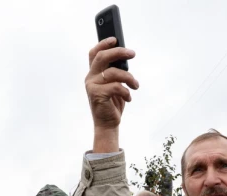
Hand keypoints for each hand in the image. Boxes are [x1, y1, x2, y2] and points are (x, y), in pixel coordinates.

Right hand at [85, 37, 138, 151]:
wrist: (108, 124)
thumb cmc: (113, 104)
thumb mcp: (115, 85)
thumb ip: (116, 72)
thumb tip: (125, 58)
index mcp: (93, 74)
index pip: (94, 54)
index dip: (103, 44)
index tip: (116, 39)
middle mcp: (90, 78)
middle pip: (102, 57)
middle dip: (118, 52)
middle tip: (132, 53)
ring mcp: (92, 86)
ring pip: (113, 72)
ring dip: (129, 77)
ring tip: (136, 85)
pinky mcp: (97, 95)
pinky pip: (116, 86)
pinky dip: (126, 91)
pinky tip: (129, 97)